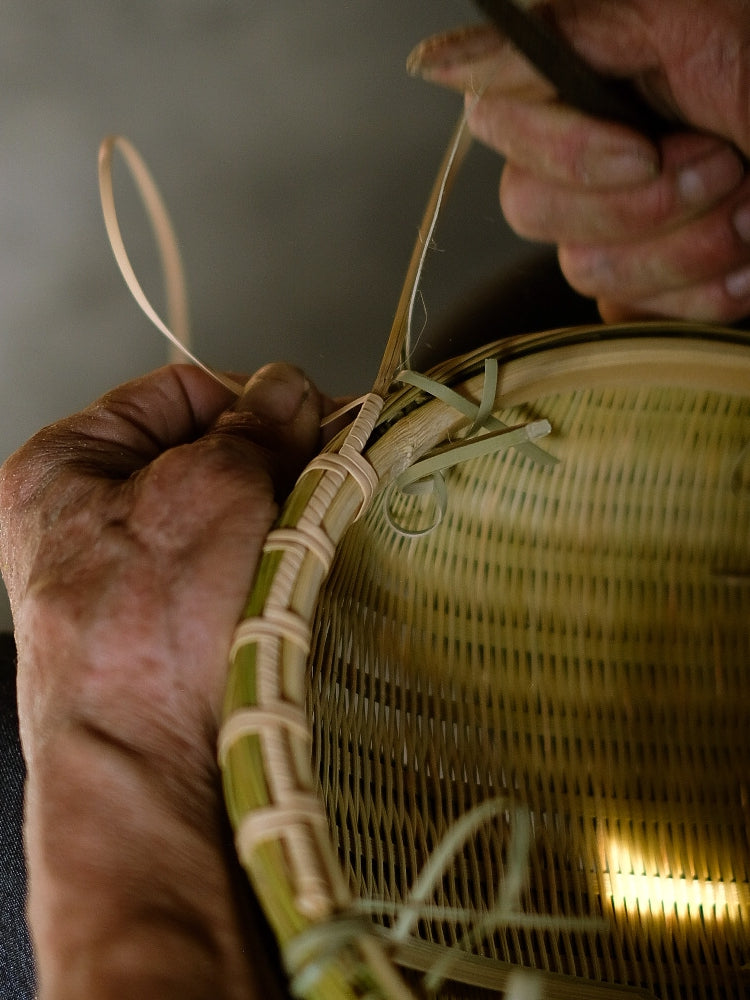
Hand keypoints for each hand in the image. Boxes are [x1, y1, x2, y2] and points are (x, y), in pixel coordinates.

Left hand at [0, 363, 333, 998]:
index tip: (310, 419)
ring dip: (279, 511)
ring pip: (225, 512)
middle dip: (271, 459)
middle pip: (203, 454)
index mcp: (64, 466)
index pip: (176, 392)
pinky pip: (231, 565)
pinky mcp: (169, 626)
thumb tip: (288, 389)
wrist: (151, 777)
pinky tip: (303, 567)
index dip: (249, 398)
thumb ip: (255, 424)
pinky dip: (272, 557)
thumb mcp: (214, 489)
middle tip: (329, 471)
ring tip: (320, 526)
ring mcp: (127, 578)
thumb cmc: (152, 633)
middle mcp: (86, 520)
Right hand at [409, 0, 749, 322]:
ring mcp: (602, 228)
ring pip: (584, 269)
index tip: (644, 153)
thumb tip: (435, 64)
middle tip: (725, 167)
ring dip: (689, 248)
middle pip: (532, 210)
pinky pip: (629, 313)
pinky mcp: (635, 285)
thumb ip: (549, 38)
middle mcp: (571, 158)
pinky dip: (700, 297)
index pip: (498, 125)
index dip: (569, 154)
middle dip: (645, 205)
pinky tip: (743, 258)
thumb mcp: (676, 20)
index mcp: (570, 85)